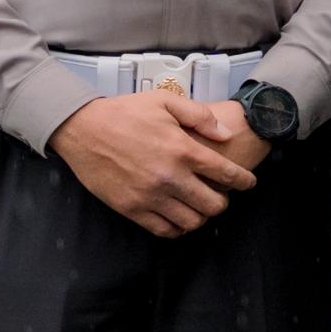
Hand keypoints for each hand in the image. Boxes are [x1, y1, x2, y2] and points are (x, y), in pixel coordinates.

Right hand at [53, 91, 261, 238]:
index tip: (247, 183)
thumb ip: (200, 116)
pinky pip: (164, 230)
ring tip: (199, 206)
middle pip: (214, 205)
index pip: (226, 174)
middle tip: (220, 195)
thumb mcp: (165, 101)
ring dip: (201, 216)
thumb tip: (226, 134)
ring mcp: (151, 196)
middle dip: (223, 201)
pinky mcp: (132, 208)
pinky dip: (177, 228)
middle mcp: (170, 176)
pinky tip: (178, 217)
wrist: (83, 128)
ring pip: (192, 222)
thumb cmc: (124, 113)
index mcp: (183, 150)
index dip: (243, 181)